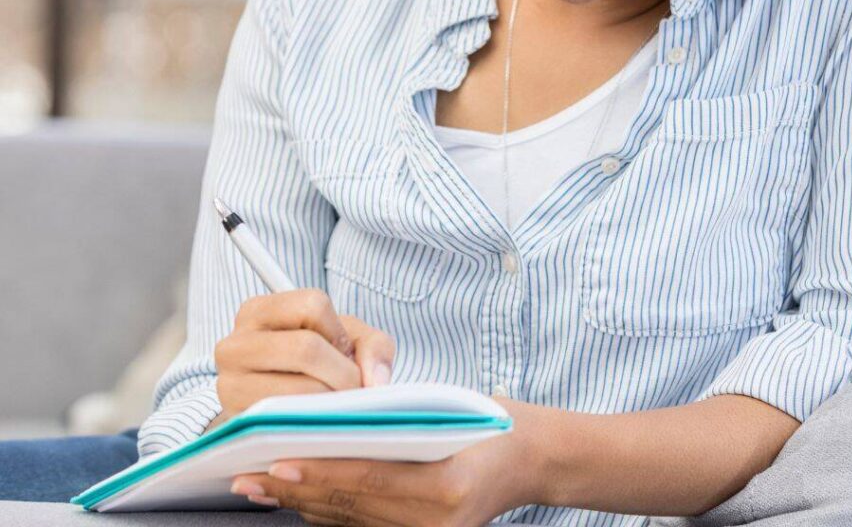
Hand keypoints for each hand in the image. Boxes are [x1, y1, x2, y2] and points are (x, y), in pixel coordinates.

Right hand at [213, 288, 395, 422]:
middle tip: (354, 391)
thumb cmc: (313, 367)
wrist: (273, 410)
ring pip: (296, 390)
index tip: (344, 353)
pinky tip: (321, 426)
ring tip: (337, 408)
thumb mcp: (343, 341)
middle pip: (305, 348)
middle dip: (343, 374)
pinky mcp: (235, 425)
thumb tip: (376, 382)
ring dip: (331, 404)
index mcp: (258, 311)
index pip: (312, 305)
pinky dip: (313, 428)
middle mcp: (234, 345)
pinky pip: (284, 426)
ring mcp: (229, 386)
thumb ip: (373, 347)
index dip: (339, 332)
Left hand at [229, 397, 546, 525]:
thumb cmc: (489, 421)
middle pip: (350, 505)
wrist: (530, 457)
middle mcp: (435, 523)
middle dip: (296, 490)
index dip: (317, 471)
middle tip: (248, 474)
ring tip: (261, 484)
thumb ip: (394, 421)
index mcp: (445, 487)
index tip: (276, 461)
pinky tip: (299, 495)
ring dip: (303, 503)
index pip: (366, 478)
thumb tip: (330, 420)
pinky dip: (329, 510)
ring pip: (350, 520)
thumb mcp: (446, 409)